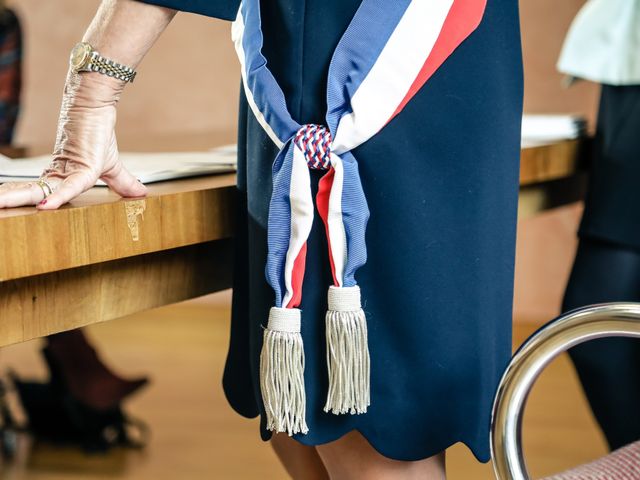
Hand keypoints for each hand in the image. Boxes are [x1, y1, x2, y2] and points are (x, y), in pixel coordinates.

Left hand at [0, 71, 146, 209]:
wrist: (96, 108)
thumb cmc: (99, 134)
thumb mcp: (111, 167)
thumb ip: (122, 183)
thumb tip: (141, 193)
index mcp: (61, 177)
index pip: (38, 193)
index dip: (19, 199)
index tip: (2, 204)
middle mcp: (59, 174)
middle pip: (31, 193)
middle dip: (11, 201)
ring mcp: (67, 170)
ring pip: (39, 190)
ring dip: (16, 198)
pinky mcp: (82, 167)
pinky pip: (70, 187)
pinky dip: (59, 197)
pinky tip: (47, 206)